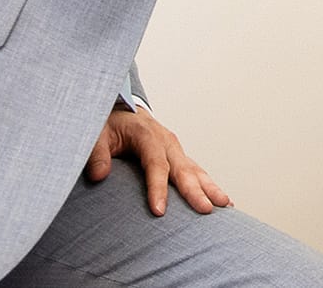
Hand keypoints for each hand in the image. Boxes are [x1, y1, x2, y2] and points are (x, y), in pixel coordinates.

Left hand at [87, 105, 230, 216]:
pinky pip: (196, 171)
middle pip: (183, 169)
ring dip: (211, 188)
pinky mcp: (179, 156)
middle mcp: (166, 142)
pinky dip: (209, 185)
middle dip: (195, 191)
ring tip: (225, 205)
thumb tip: (99, 175)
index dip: (158, 188)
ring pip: (196, 170)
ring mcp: (175, 149)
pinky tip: (222, 201)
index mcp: (147, 135)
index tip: (159, 211)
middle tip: (205, 210)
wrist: (122, 110)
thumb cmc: (110, 124)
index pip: (155, 164)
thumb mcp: (97, 134)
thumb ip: (97, 154)